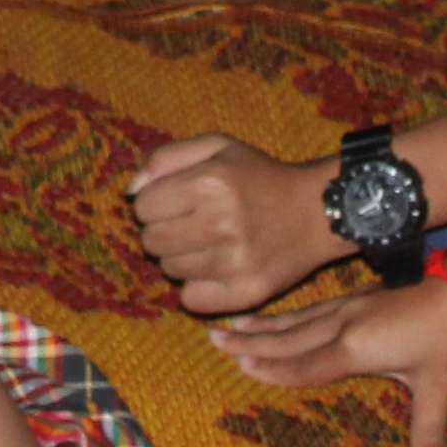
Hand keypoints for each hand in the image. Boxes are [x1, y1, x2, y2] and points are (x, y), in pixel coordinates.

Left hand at [127, 136, 343, 314]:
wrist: (316, 212)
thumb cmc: (259, 176)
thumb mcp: (218, 147)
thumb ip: (166, 158)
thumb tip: (130, 192)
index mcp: (211, 182)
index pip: (143, 207)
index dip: (154, 203)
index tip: (174, 202)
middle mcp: (222, 222)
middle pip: (151, 241)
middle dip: (162, 231)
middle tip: (189, 225)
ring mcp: (235, 262)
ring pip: (169, 270)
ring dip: (180, 257)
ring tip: (207, 243)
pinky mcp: (246, 293)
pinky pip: (190, 299)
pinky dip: (195, 287)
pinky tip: (214, 268)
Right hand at [212, 279, 446, 446]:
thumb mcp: (441, 386)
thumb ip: (430, 429)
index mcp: (356, 347)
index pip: (306, 363)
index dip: (274, 368)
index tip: (240, 367)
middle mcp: (344, 324)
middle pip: (289, 338)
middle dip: (251, 342)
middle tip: (213, 339)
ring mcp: (348, 307)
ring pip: (296, 319)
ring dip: (263, 325)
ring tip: (231, 325)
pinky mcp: (357, 299)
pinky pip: (310, 310)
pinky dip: (287, 315)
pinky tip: (277, 317)